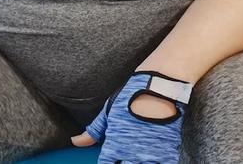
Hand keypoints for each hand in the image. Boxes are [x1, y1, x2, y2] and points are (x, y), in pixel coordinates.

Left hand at [71, 71, 190, 163]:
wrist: (159, 86)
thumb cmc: (131, 97)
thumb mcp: (108, 112)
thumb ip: (92, 131)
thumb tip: (75, 141)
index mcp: (114, 145)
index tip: (108, 161)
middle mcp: (131, 153)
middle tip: (123, 160)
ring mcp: (150, 154)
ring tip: (137, 159)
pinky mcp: (167, 151)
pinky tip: (152, 160)